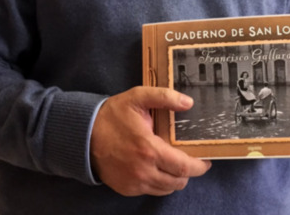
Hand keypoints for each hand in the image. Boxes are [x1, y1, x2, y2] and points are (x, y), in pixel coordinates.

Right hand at [90, 86, 211, 195]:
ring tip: (174, 165)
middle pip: (178, 182)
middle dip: (188, 173)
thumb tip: (188, 103)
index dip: (199, 167)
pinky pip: (151, 191)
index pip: (184, 167)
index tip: (206, 161)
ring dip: (174, 179)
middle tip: (190, 160)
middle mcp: (143, 171)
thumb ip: (164, 97)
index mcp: (149, 149)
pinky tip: (157, 168)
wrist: (83, 134)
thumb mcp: (137, 97)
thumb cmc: (112, 115)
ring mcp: (134, 183)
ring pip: (166, 189)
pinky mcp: (126, 188)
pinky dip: (159, 183)